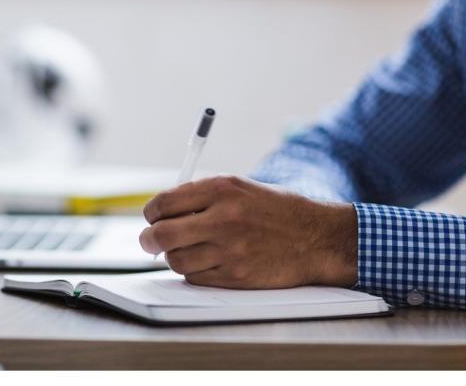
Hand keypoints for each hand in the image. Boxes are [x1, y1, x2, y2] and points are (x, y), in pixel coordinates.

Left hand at [139, 175, 356, 288]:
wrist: (316, 238)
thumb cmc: (275, 210)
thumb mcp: (240, 188)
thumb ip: (201, 196)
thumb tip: (160, 212)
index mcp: (222, 189)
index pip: (164, 203)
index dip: (151, 213)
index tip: (152, 217)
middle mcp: (223, 218)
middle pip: (162, 235)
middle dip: (149, 239)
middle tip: (150, 241)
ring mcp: (229, 250)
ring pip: (175, 260)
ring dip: (174, 257)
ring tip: (186, 250)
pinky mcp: (236, 276)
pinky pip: (195, 278)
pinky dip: (194, 271)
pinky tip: (207, 261)